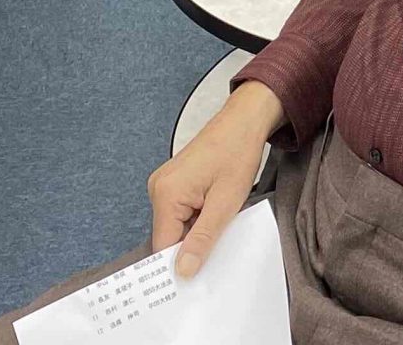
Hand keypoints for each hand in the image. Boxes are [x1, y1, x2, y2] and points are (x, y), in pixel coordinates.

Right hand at [150, 81, 286, 277]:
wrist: (244, 120)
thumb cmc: (237, 153)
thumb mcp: (225, 204)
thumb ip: (202, 240)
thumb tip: (182, 271)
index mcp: (165, 194)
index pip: (162, 246)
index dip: (179, 265)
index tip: (195, 282)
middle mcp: (157, 188)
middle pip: (168, 237)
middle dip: (190, 248)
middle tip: (215, 253)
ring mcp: (164, 184)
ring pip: (175, 226)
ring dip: (195, 232)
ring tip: (219, 225)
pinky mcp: (174, 182)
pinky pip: (180, 212)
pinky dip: (196, 219)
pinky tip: (214, 214)